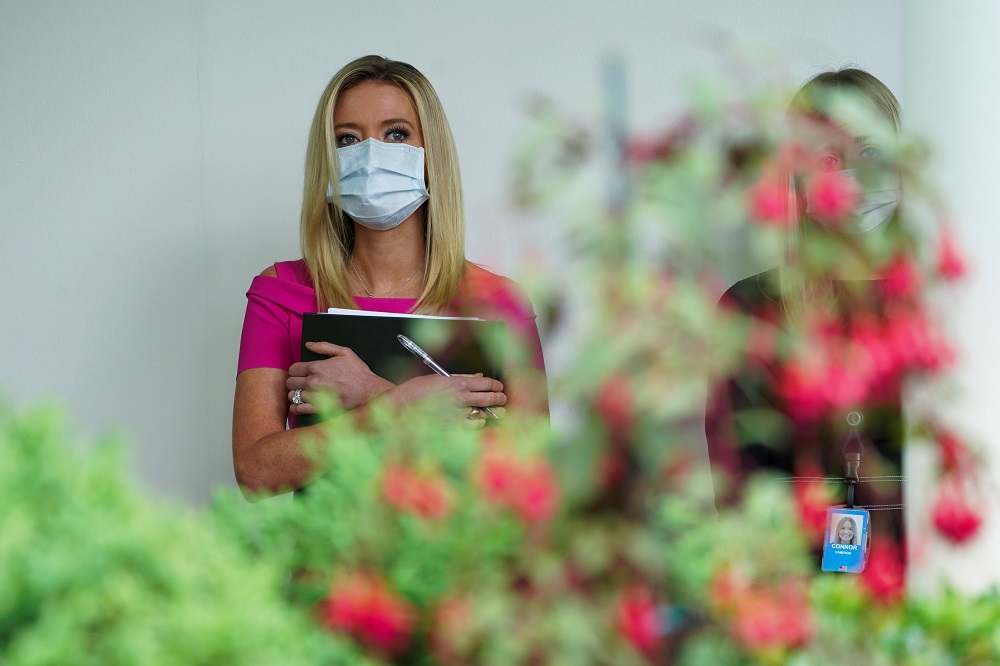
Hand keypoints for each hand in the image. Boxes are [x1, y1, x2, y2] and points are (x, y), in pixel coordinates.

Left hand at [286, 342, 393, 414]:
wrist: (369, 391)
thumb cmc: (358, 372)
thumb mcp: (344, 352)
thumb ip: (324, 346)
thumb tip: (308, 344)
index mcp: (316, 367)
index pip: (293, 369)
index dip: (296, 370)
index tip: (302, 373)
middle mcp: (312, 381)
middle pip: (290, 382)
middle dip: (295, 382)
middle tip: (303, 383)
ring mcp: (314, 396)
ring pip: (292, 396)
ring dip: (296, 394)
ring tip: (304, 393)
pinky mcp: (318, 409)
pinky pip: (298, 409)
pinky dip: (296, 407)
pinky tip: (302, 404)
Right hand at [385, 374, 506, 422]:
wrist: (400, 406)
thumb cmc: (417, 390)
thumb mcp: (439, 377)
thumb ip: (462, 378)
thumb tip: (479, 376)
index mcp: (457, 382)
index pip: (485, 383)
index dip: (496, 385)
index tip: (499, 387)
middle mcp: (460, 397)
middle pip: (488, 398)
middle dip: (499, 399)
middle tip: (503, 400)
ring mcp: (456, 413)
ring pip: (482, 413)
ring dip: (491, 413)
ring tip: (497, 412)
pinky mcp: (452, 426)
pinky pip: (471, 426)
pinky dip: (478, 423)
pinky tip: (480, 421)